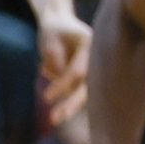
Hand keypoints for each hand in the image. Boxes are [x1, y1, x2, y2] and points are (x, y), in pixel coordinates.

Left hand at [36, 6, 91, 125]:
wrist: (59, 23)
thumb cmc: (53, 30)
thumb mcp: (50, 41)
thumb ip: (56, 59)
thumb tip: (61, 78)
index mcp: (93, 45)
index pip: (77, 71)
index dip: (62, 85)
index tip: (46, 97)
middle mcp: (98, 58)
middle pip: (86, 87)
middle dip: (71, 105)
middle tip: (54, 119)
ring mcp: (95, 69)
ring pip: (82, 93)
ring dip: (68, 104)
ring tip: (52, 113)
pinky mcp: (87, 77)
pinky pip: (72, 89)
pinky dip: (57, 84)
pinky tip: (47, 64)